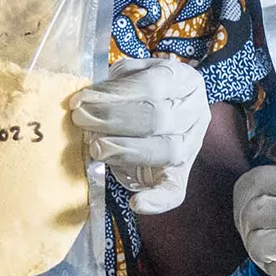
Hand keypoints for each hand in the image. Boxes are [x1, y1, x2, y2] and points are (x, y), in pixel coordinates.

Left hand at [70, 58, 209, 215]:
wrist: (171, 108)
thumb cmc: (143, 90)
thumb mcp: (133, 72)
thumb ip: (115, 82)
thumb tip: (86, 101)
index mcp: (184, 81)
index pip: (151, 85)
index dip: (113, 94)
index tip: (81, 100)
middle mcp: (195, 113)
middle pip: (158, 118)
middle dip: (113, 120)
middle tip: (82, 120)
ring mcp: (191, 147)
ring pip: (165, 152)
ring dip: (125, 151)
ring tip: (96, 148)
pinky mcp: (181, 174)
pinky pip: (175, 191)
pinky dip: (157, 200)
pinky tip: (136, 203)